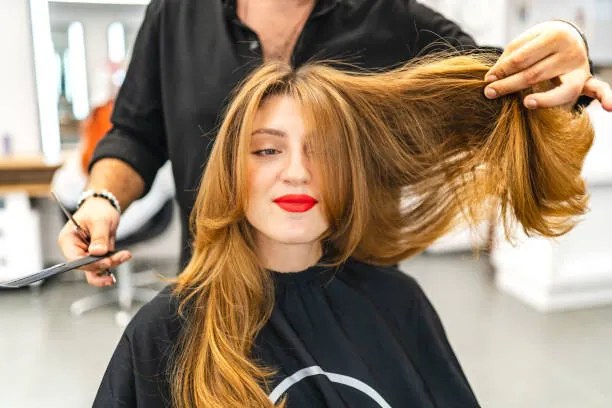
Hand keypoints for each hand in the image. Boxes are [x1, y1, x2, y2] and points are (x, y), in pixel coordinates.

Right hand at [57, 197, 130, 286]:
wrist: (104, 207)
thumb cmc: (97, 210)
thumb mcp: (100, 221)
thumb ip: (99, 237)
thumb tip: (97, 252)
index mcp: (68, 240)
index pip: (75, 259)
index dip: (90, 263)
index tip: (107, 261)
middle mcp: (75, 250)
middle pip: (87, 266)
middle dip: (104, 264)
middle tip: (120, 257)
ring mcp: (86, 254)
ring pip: (96, 269)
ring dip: (112, 264)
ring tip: (124, 255)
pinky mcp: (96, 256)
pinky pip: (104, 265)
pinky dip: (115, 261)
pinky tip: (123, 256)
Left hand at [483, 21, 611, 110]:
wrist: (565, 37)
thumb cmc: (537, 44)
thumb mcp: (523, 44)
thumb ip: (509, 59)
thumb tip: (492, 78)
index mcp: (552, 36)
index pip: (522, 58)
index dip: (502, 70)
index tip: (487, 80)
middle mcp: (569, 51)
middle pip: (535, 74)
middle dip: (510, 85)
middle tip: (490, 93)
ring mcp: (579, 67)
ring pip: (560, 89)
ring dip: (542, 100)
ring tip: (526, 103)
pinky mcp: (586, 80)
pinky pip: (598, 89)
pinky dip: (607, 98)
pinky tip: (610, 108)